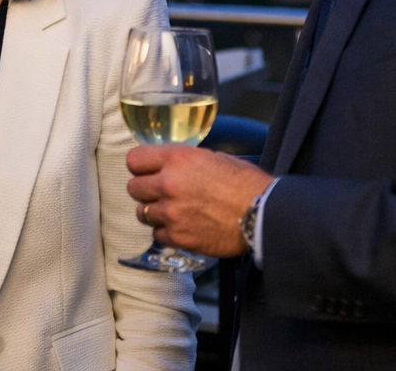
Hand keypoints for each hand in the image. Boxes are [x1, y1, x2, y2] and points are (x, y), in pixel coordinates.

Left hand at [126, 144, 273, 257]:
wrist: (262, 214)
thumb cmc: (243, 182)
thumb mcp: (211, 158)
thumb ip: (183, 161)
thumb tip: (167, 166)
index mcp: (176, 159)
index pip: (134, 160)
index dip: (140, 166)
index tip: (146, 170)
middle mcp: (167, 185)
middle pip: (133, 188)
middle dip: (144, 190)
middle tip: (160, 193)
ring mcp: (171, 213)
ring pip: (142, 214)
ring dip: (155, 212)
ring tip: (173, 212)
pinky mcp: (179, 238)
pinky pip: (158, 235)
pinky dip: (167, 232)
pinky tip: (182, 227)